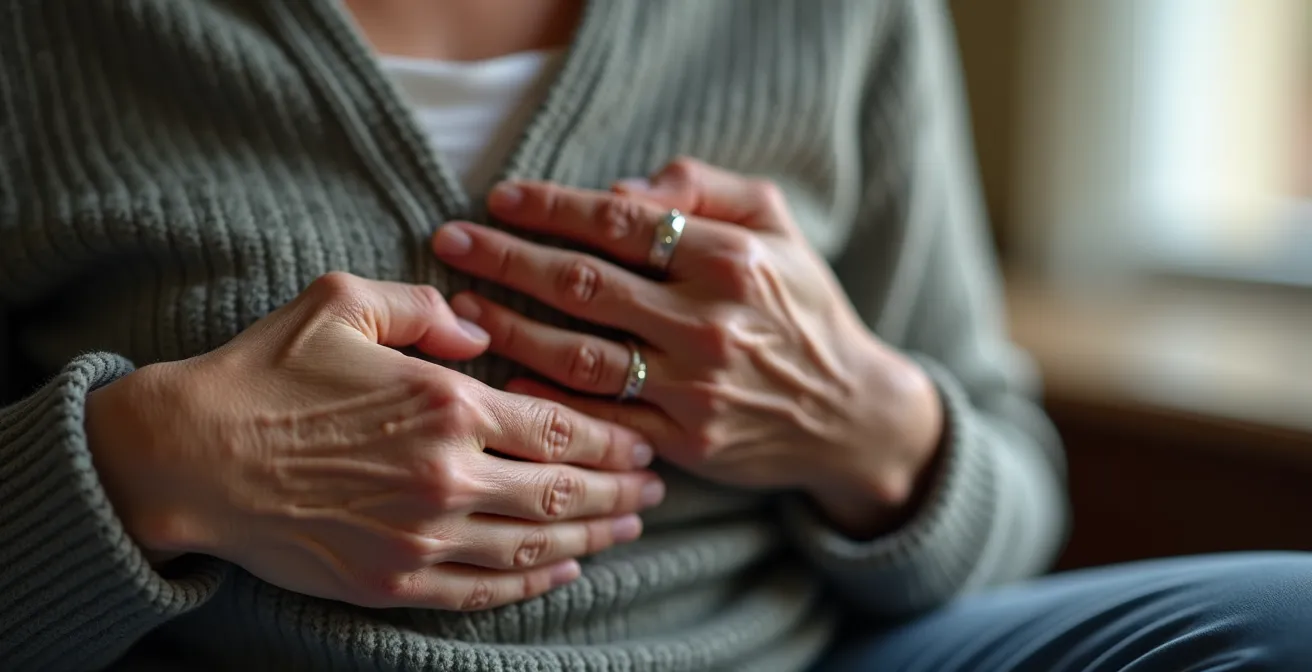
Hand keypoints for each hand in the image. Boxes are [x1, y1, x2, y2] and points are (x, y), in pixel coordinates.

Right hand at [85, 272, 663, 609]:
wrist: (190, 456)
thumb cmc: (265, 373)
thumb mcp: (342, 302)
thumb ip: (425, 308)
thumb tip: (478, 328)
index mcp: (444, 406)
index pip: (558, 426)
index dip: (611, 437)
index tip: (643, 441)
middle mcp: (446, 479)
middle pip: (561, 492)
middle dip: (618, 491)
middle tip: (655, 489)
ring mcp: (421, 539)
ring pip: (534, 547)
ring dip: (591, 539)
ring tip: (627, 528)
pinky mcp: (392, 582)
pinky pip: (483, 591)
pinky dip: (532, 584)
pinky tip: (562, 572)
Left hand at [431, 158, 941, 536]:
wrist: (849, 412)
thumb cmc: (802, 308)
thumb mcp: (777, 226)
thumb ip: (705, 188)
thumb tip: (621, 192)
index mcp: (733, 259)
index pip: (621, 222)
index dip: (552, 206)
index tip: (500, 197)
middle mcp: (712, 322)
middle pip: (584, 284)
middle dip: (507, 258)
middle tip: (451, 241)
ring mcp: (696, 387)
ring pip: (580, 354)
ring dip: (511, 327)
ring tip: (463, 307)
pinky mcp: (686, 441)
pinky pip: (600, 417)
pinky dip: (548, 397)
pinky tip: (506, 375)